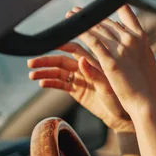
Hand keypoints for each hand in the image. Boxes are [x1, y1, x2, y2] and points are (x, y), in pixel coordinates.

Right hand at [28, 2, 133, 132]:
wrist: (124, 115)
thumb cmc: (122, 97)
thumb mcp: (109, 86)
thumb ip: (95, 74)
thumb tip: (81, 60)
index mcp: (95, 61)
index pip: (75, 48)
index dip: (62, 43)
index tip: (49, 40)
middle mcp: (86, 67)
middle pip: (62, 59)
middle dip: (47, 60)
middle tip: (31, 61)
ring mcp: (81, 79)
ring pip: (59, 72)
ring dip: (45, 71)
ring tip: (32, 75)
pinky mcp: (77, 91)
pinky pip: (61, 84)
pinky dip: (51, 83)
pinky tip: (41, 83)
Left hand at [69, 0, 155, 119]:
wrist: (148, 102)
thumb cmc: (148, 87)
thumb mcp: (145, 62)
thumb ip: (136, 47)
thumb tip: (128, 35)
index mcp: (142, 38)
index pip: (127, 12)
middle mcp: (132, 39)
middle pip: (108, 21)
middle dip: (91, 14)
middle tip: (77, 10)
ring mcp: (122, 48)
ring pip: (97, 29)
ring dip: (82, 21)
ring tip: (69, 16)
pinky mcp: (110, 60)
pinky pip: (91, 42)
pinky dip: (79, 33)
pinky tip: (69, 29)